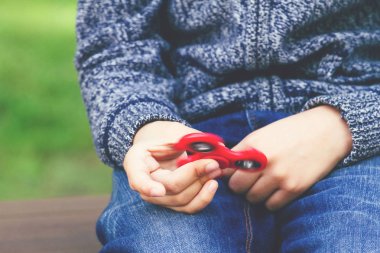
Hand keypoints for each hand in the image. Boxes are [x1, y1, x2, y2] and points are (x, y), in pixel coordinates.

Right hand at [123, 121, 221, 213]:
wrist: (164, 147)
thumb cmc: (167, 137)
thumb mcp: (173, 131)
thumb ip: (189, 138)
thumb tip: (213, 147)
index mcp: (136, 161)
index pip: (137, 178)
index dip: (147, 186)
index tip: (160, 191)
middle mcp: (142, 183)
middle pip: (169, 187)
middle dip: (194, 175)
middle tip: (213, 163)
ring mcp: (156, 197)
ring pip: (181, 200)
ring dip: (202, 186)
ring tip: (216, 170)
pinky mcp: (171, 203)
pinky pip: (188, 207)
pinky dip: (204, 196)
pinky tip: (213, 183)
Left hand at [227, 106, 351, 209]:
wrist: (325, 131)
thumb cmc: (290, 132)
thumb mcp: (262, 134)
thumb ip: (242, 151)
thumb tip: (223, 170)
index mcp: (253, 145)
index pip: (228, 170)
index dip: (230, 173)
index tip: (235, 173)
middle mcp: (264, 161)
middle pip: (237, 187)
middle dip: (241, 186)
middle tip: (250, 180)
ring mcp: (279, 176)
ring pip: (253, 198)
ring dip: (256, 194)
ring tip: (266, 183)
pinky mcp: (294, 188)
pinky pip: (271, 205)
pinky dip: (271, 200)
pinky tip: (277, 189)